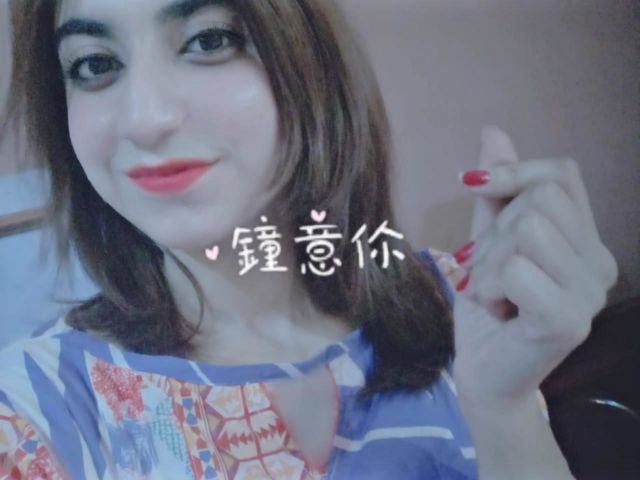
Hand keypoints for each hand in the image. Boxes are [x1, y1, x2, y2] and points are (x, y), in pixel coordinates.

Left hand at [449, 125, 617, 407]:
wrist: (483, 373)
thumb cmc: (487, 305)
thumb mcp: (487, 238)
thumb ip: (496, 191)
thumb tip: (493, 130)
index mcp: (585, 239)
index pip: (561, 174)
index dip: (513, 172)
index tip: (469, 185)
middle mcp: (600, 262)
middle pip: (539, 200)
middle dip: (493, 234)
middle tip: (487, 272)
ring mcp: (590, 293)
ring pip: (528, 230)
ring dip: (488, 263)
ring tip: (493, 292)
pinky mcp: (570, 320)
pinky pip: (517, 269)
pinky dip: (489, 287)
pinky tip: (498, 311)